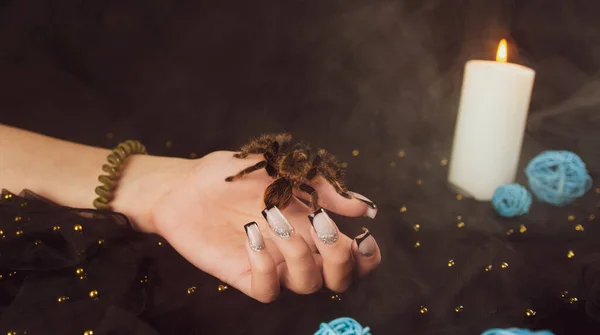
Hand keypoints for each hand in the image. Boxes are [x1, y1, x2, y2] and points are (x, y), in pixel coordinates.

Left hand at [115, 151, 381, 302]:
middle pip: (337, 280)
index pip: (352, 258)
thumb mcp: (286, 172)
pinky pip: (266, 289)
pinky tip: (251, 235)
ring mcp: (271, 264)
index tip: (365, 237)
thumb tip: (365, 205)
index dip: (368, 258)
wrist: (186, 183)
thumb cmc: (235, 175)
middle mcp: (297, 251)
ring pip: (306, 285)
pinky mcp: (243, 274)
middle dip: (339, 258)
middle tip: (321, 227)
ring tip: (273, 218)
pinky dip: (266, 266)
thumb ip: (325, 191)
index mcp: (312, 228)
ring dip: (298, 253)